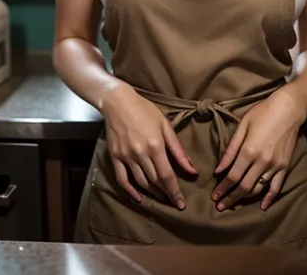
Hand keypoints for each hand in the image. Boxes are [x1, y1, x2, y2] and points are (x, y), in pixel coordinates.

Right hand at [101, 82, 197, 209]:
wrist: (118, 102)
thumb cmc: (145, 110)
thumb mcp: (165, 125)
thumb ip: (178, 149)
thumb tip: (191, 169)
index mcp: (155, 146)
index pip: (167, 176)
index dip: (175, 192)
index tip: (181, 204)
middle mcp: (140, 154)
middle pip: (155, 181)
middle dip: (166, 194)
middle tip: (173, 201)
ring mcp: (126, 156)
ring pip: (141, 182)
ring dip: (152, 193)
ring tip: (161, 198)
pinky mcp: (115, 157)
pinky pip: (122, 179)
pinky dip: (130, 191)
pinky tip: (139, 198)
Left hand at [211, 88, 303, 210]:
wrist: (288, 109)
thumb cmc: (262, 113)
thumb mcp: (242, 126)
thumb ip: (230, 149)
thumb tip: (218, 169)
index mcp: (249, 150)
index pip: (232, 176)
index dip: (222, 189)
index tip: (214, 196)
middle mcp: (262, 162)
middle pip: (243, 187)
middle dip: (230, 198)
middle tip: (220, 206)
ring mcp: (275, 166)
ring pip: (258, 189)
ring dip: (245, 199)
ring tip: (234, 203)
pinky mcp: (285, 166)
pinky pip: (276, 187)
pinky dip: (269, 198)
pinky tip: (262, 206)